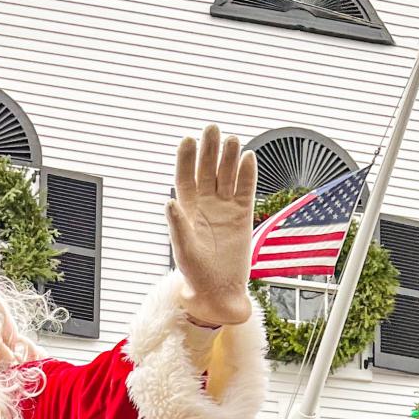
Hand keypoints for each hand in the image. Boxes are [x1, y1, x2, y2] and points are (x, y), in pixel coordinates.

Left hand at [167, 125, 257, 326]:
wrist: (219, 290)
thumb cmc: (196, 273)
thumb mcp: (184, 249)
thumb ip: (178, 225)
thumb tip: (169, 202)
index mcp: (187, 209)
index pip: (185, 177)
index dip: (186, 158)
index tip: (189, 139)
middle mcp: (205, 204)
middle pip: (207, 170)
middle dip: (209, 150)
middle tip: (213, 128)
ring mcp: (225, 207)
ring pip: (227, 175)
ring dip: (229, 157)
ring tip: (232, 140)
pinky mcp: (243, 214)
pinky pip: (246, 189)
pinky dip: (248, 174)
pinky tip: (249, 158)